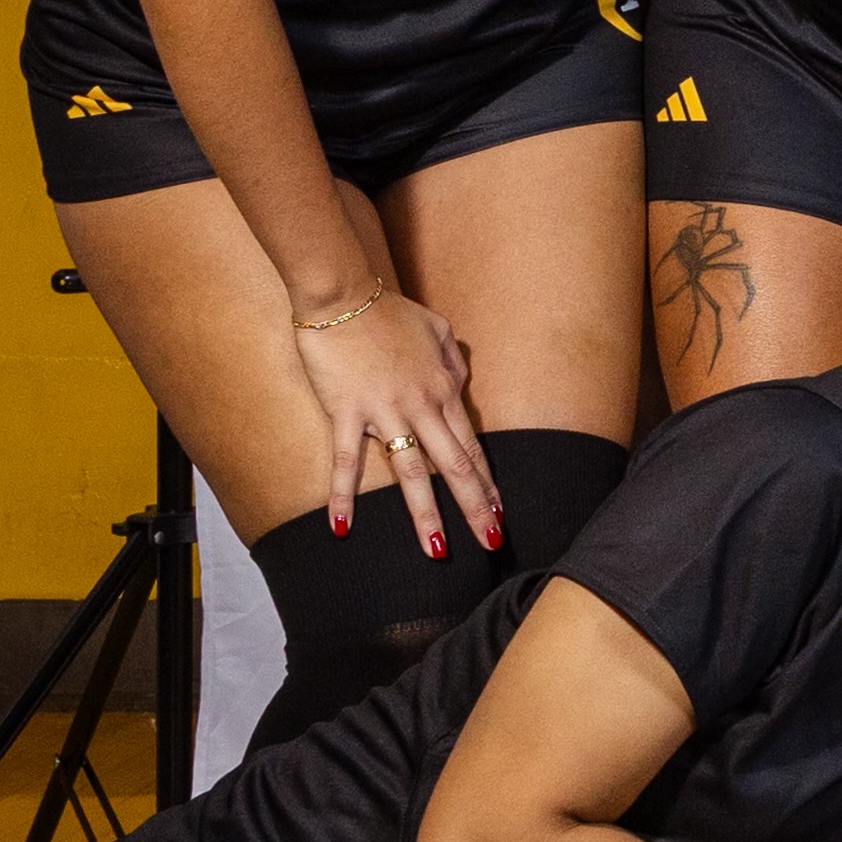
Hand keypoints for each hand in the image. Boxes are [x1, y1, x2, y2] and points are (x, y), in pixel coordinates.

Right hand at [295, 287, 495, 557]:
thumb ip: (453, 360)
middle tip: (490, 541)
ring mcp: (385, 411)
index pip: (471, 445)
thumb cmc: (388, 310)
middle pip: (454, 465)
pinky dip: (343, 495)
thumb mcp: (436, 328)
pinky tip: (342, 528)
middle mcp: (421, 406)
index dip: (486, 481)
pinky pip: (346, 461)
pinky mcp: (347, 411)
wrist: (343, 293)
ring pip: (411, 472)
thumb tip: (460, 385)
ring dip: (424, 512)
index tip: (499, 510)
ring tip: (436, 549)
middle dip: (474, 506)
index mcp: (443, 390)